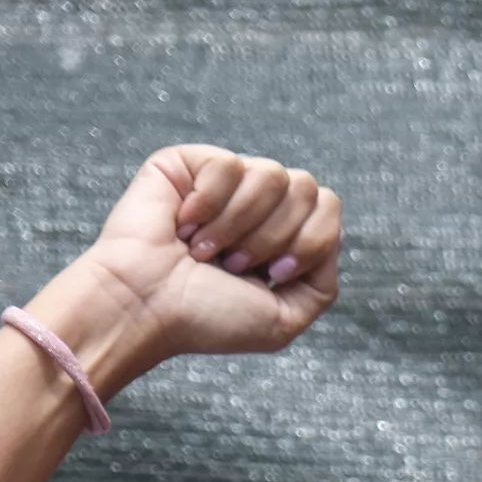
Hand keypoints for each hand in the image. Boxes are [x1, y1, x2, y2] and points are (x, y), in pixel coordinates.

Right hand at [65, 145, 342, 374]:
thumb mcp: (284, 318)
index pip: (329, 206)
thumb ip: (323, 283)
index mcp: (283, 234)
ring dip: (240, 225)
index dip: (310, 240)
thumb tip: (335, 234)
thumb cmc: (206, 317)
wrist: (146, 306)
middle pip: (307, 188)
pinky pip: (228, 164)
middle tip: (232, 265)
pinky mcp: (189, 163)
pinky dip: (208, 205)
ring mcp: (224, 181)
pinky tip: (183, 226)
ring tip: (204, 252)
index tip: (273, 273)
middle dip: (274, 236)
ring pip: (273, 174)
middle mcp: (258, 203)